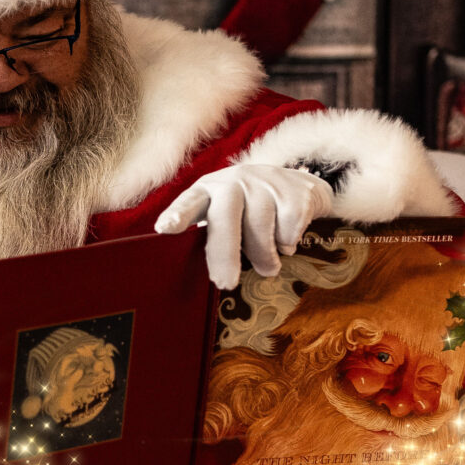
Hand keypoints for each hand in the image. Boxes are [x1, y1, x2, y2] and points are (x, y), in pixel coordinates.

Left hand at [155, 161, 336, 291]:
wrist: (299, 189)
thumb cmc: (250, 215)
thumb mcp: (227, 220)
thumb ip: (216, 242)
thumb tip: (217, 280)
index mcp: (208, 191)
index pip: (190, 202)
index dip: (178, 214)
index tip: (165, 228)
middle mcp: (233, 181)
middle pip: (225, 216)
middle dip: (224, 253)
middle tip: (225, 283)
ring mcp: (264, 182)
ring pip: (260, 229)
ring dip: (264, 256)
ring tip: (268, 264)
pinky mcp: (294, 189)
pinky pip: (289, 228)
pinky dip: (288, 243)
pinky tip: (287, 238)